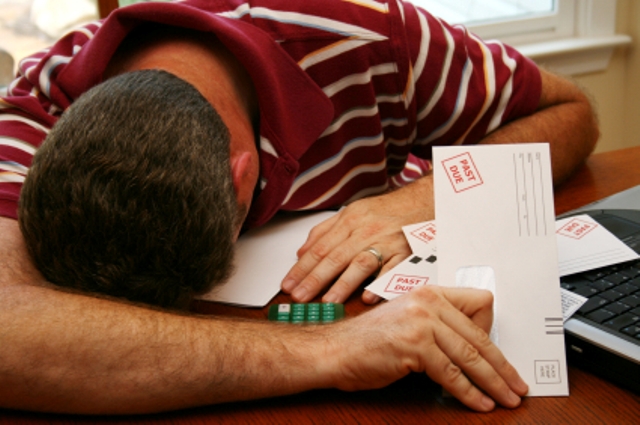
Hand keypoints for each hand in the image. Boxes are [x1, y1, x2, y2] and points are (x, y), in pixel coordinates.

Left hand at [281, 175, 433, 303]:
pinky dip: (380, 283)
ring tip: (328, 301)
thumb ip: (324, 231)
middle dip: (315, 279)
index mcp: (349, 220)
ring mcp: (387, 242)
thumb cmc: (386, 211)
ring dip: (343, 284)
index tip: (288, 285)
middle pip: (336, 256)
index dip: (302, 268)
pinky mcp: (406, 252)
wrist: (423, 200)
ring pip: (361, 263)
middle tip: (300, 297)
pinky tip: (368, 296)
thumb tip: (301, 252)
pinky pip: (392, 270)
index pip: (320, 248)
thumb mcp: (351, 213)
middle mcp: (365, 230)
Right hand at [323, 286, 527, 411]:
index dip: (492, 331)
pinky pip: (453, 374)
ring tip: (505, 399)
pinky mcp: (415, 345)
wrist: (334, 350)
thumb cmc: (368, 341)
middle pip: (480, 336)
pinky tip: (479, 403)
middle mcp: (428, 303)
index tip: (497, 354)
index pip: (481, 304)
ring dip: (493, 383)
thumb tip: (471, 348)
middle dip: (503, 367)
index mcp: (429, 293)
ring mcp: (422, 322)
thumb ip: (438, 326)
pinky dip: (469, 393)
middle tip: (516, 384)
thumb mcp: (407, 321)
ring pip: (471, 357)